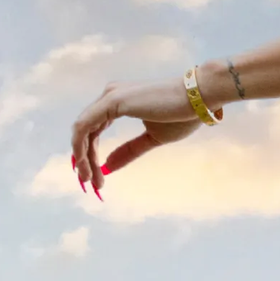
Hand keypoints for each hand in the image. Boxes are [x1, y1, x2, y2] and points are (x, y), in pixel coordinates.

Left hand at [69, 78, 206, 198]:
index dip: (90, 154)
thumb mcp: (152, 139)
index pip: (94, 130)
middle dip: (84, 159)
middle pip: (86, 132)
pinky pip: (84, 126)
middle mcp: (109, 96)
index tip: (94, 176)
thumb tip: (109, 166)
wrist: (199, 99)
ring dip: (81, 157)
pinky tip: (85, 164)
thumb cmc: (182, 116)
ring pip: (82, 130)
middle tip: (90, 184)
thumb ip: (129, 151)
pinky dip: (80, 147)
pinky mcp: (112, 101)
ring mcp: (109, 97)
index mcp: (118, 103)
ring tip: (88, 180)